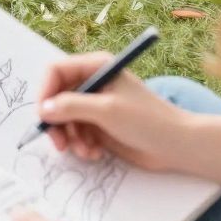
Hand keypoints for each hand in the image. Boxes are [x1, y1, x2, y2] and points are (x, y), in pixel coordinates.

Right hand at [36, 55, 192, 171]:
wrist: (176, 146)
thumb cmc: (147, 120)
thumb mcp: (107, 110)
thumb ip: (72, 107)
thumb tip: (44, 109)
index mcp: (95, 67)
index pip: (56, 71)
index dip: (45, 92)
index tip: (43, 116)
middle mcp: (93, 83)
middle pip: (56, 98)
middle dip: (57, 122)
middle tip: (60, 144)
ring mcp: (95, 106)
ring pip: (64, 120)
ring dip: (71, 138)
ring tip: (87, 151)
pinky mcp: (99, 126)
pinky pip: (76, 134)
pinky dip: (81, 145)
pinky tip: (96, 153)